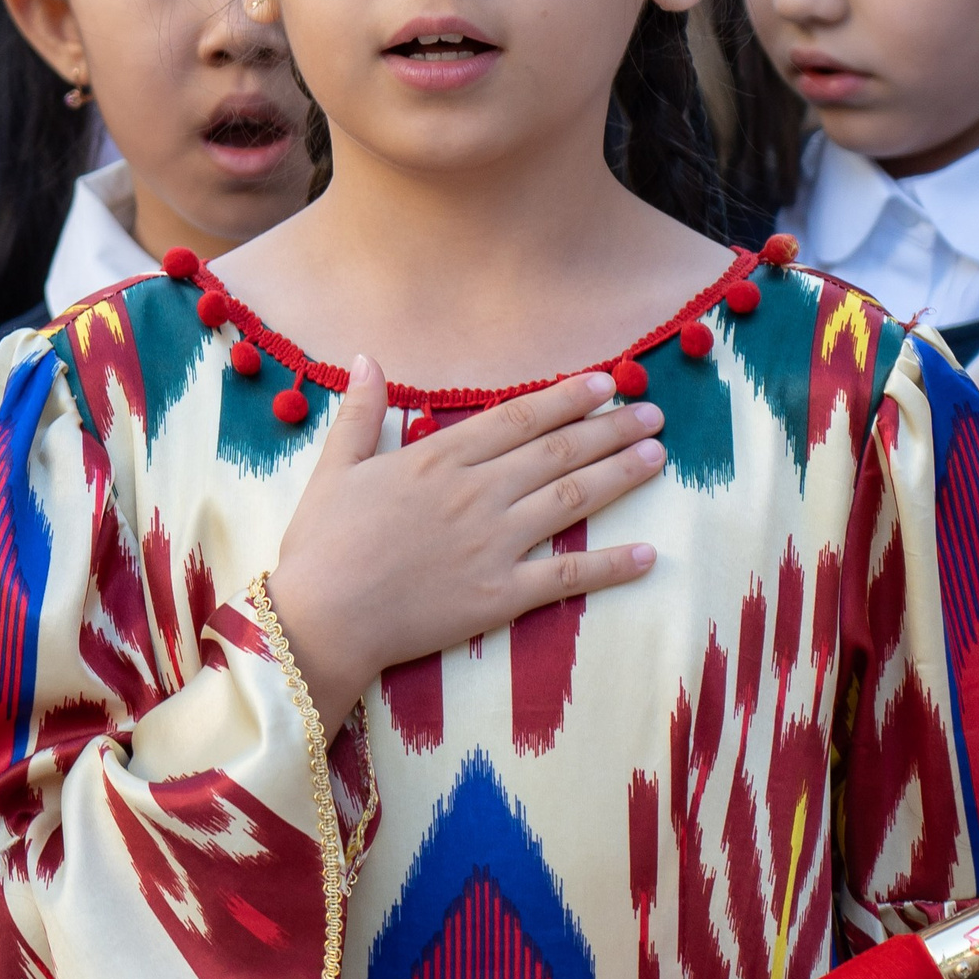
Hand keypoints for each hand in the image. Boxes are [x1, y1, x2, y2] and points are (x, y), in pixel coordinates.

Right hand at [265, 362, 665, 732]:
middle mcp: (477, 494)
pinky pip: (567, 576)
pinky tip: (647, 555)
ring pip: (572, 499)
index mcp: (438, 460)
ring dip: (620, 476)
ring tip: (657, 457)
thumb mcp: (333, 468)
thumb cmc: (321, 545)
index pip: (519, 418)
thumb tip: (367, 358)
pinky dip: (611, 566)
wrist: (321, 620)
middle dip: (611, 429)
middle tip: (653, 414)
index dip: (567, 398)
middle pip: (558, 451)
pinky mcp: (500, 595)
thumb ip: (360, 413)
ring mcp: (494, 544)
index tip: (607, 383)